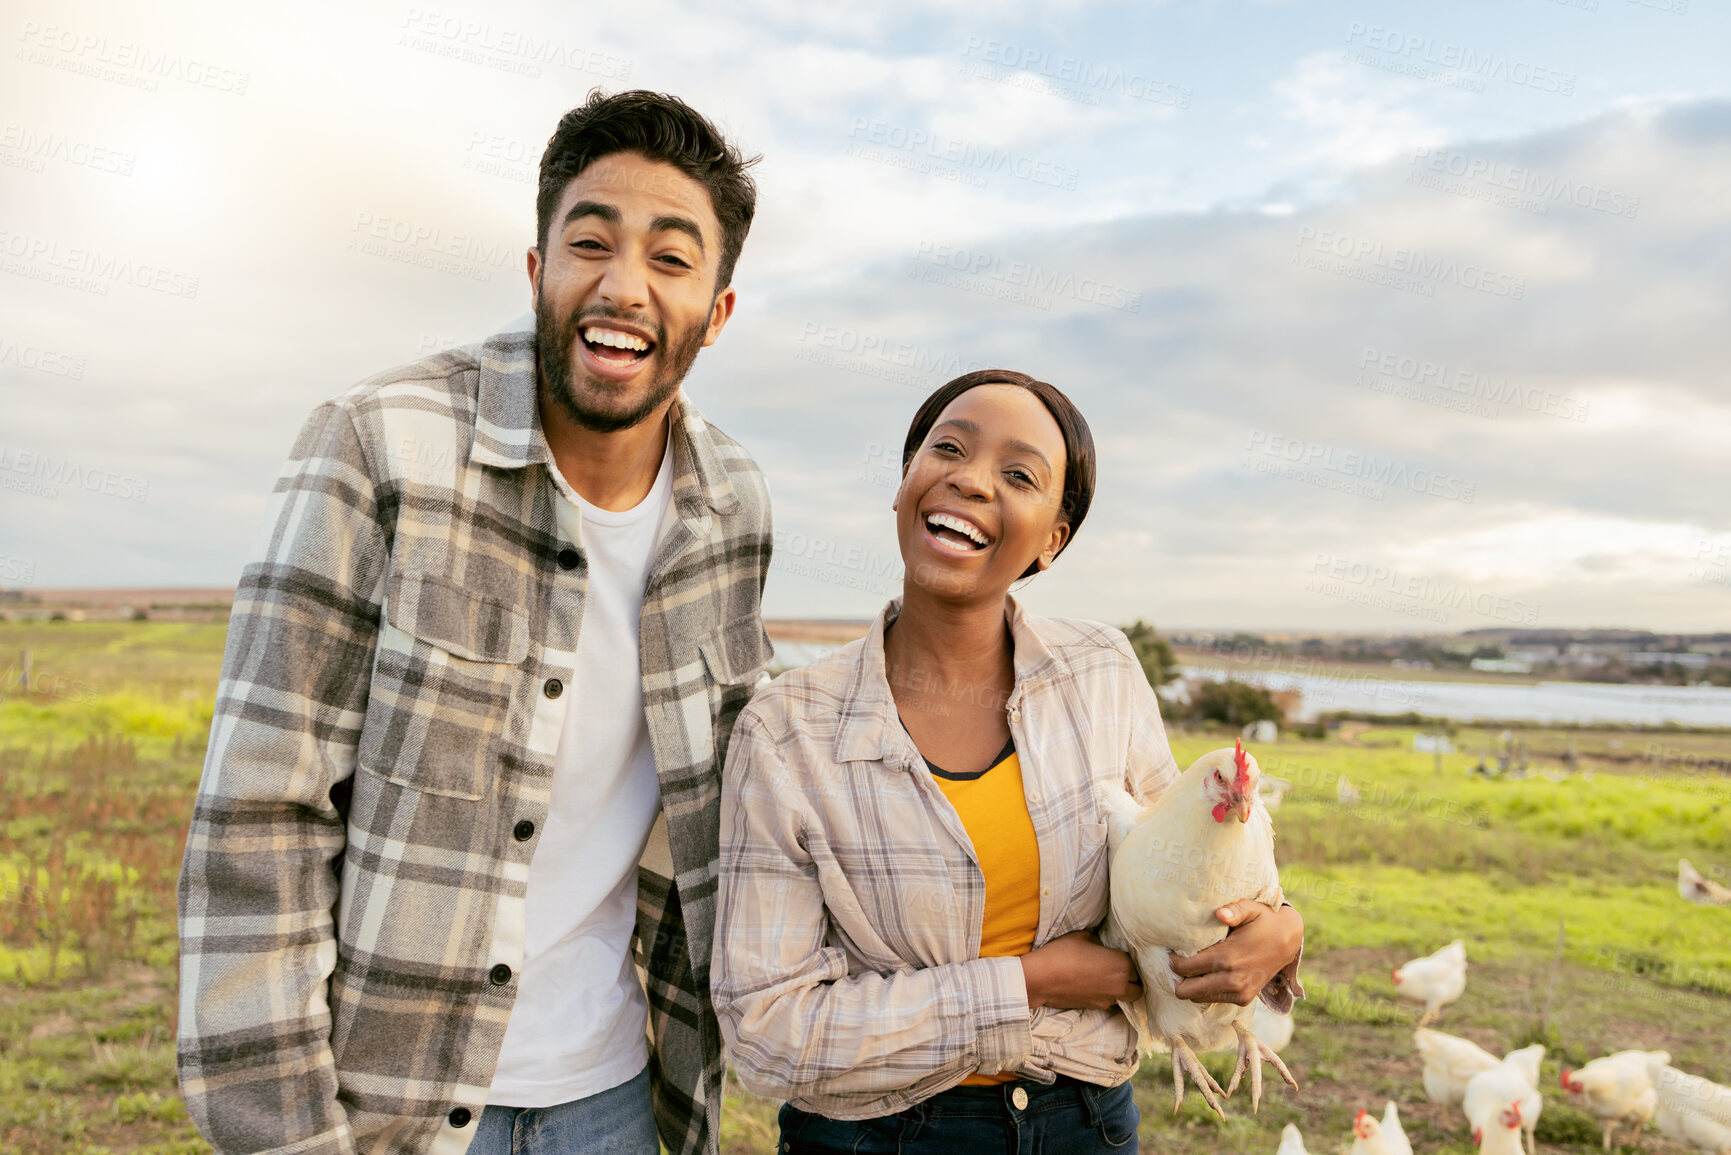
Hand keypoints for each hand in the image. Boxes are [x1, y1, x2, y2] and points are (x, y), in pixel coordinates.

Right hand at [1020, 930, 1142, 1010]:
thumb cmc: (1062, 952)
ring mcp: (1107, 1000)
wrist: (1041, 978)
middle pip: (1137, 989)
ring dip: (1119, 990)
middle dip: (1131, 981)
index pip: (1136, 966)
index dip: (1126, 961)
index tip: (1116, 956)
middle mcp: (1119, 985)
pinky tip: (1091, 986)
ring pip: (1124, 998)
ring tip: (1103, 978)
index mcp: (1121, 965)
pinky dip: (1105, 995)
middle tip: (1117, 970)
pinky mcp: (1095, 1008)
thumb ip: (1099, 942)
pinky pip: (1108, 1002)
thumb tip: (1101, 947)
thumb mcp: (1083, 937)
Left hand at [1171, 901, 1302, 1006]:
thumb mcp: (1250, 908)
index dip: (1172, 960)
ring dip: (1192, 984)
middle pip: (1185, 991)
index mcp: (1227, 958)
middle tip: (1178, 961)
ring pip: (1197, 998)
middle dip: (1177, 977)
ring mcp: (1239, 992)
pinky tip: (1207, 973)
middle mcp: (1231, 980)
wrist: (1289, 940)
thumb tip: (1220, 914)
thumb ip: (1234, 910)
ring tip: (1192, 967)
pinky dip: (1206, 989)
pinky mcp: (1244, 999)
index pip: (1183, 968)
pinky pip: (1212, 999)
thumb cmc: (1264, 920)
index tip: (1172, 950)